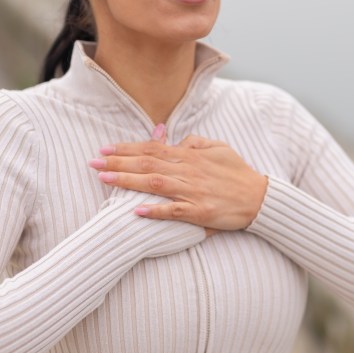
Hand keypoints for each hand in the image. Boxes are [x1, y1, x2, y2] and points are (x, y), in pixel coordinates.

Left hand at [89, 127, 267, 231]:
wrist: (260, 198)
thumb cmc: (238, 173)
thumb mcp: (219, 148)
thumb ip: (195, 143)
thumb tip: (175, 141)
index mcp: (191, 156)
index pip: (152, 149)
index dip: (127, 149)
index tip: (105, 150)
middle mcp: (189, 171)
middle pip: (147, 164)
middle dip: (118, 163)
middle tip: (94, 163)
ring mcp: (193, 191)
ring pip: (155, 183)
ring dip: (128, 181)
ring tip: (105, 180)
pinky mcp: (200, 211)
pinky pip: (173, 211)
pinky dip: (155, 210)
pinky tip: (136, 210)